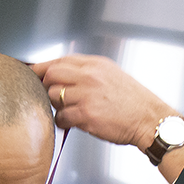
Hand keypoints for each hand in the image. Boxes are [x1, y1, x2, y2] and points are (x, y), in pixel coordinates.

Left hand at [31, 55, 176, 150]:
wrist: (149, 119)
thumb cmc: (132, 101)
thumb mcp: (111, 75)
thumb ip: (87, 72)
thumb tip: (61, 74)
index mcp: (96, 64)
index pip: (59, 60)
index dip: (42, 68)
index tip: (34, 74)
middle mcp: (90, 76)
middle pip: (51, 75)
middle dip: (46, 87)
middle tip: (52, 97)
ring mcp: (88, 94)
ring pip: (54, 96)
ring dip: (56, 106)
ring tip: (68, 111)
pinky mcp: (87, 114)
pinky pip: (61, 117)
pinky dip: (63, 122)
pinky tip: (72, 122)